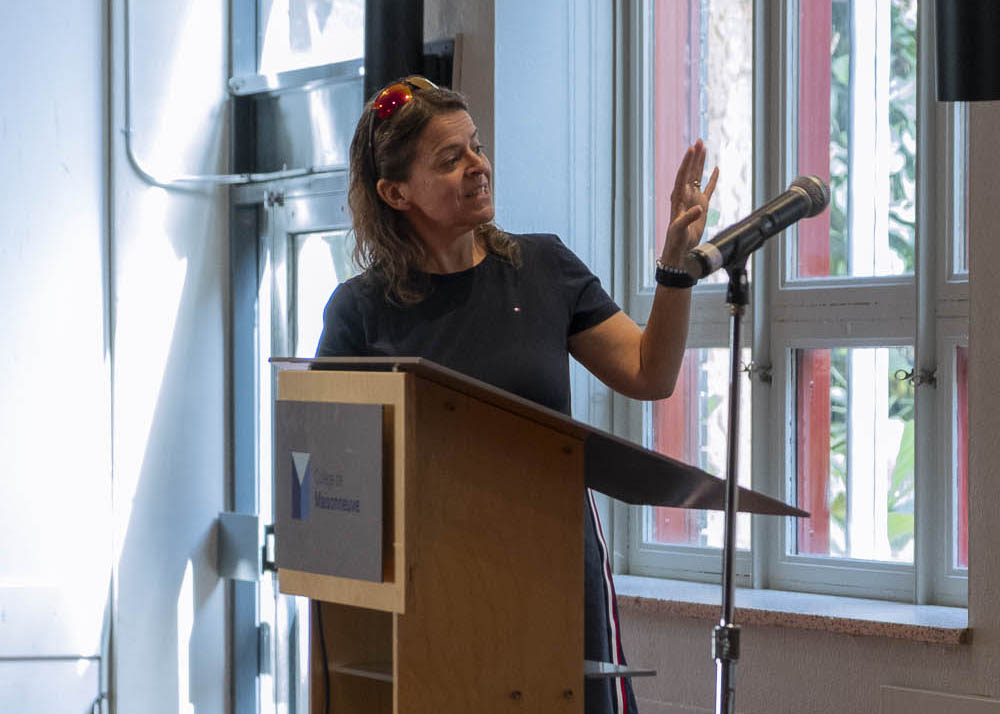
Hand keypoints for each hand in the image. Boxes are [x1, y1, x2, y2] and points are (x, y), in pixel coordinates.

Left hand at [662, 140, 718, 265]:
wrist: (680, 250)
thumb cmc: (676, 240)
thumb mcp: (680, 229)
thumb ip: (689, 217)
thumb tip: (699, 208)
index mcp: (678, 198)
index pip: (682, 176)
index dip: (687, 162)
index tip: (691, 149)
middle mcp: (685, 196)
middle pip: (690, 172)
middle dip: (694, 157)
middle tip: (699, 141)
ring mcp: (693, 200)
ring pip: (698, 177)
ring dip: (700, 163)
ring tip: (703, 147)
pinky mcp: (701, 206)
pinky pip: (708, 189)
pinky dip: (712, 179)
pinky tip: (715, 169)